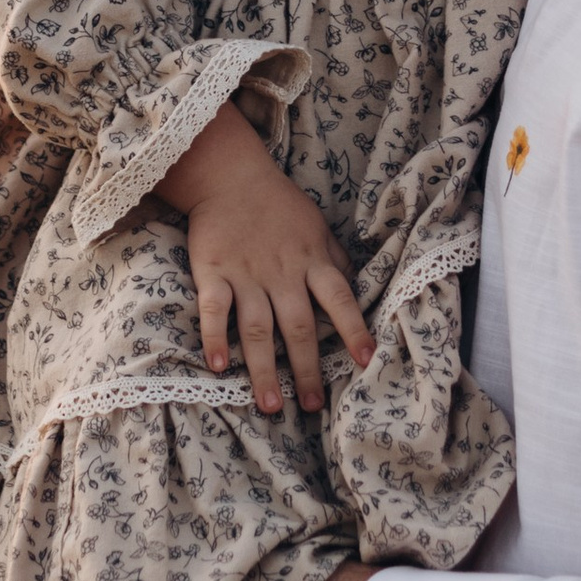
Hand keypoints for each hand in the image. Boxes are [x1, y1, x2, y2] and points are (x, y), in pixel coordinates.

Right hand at [156, 103, 374, 415]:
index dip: (354, 330)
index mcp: (312, 261)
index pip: (339, 300)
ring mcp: (246, 274)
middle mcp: (282, 273)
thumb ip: (335, 260)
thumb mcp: (317, 227)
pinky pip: (214, 308)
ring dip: (265, 368)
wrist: (231, 175)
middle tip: (313, 405)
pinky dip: (215, 336)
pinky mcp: (213, 271)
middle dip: (307, 368)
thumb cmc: (279, 205)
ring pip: (258, 328)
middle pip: (298, 326)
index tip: (367, 362)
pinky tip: (218, 365)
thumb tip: (359, 288)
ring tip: (271, 405)